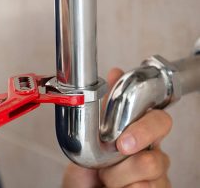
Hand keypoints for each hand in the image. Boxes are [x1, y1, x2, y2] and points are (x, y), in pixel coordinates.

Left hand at [63, 68, 171, 187]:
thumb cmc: (89, 164)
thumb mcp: (91, 133)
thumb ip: (106, 106)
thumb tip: (115, 72)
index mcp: (139, 134)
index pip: (159, 123)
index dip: (146, 130)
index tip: (123, 143)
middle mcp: (151, 154)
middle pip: (157, 157)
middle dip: (129, 164)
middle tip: (108, 167)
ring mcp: (155, 176)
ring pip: (149, 177)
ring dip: (119, 179)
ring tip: (106, 177)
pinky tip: (115, 187)